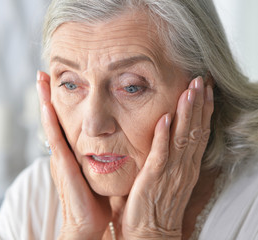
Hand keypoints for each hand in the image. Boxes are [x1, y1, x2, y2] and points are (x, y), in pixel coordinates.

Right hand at [36, 71, 110, 238]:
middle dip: (46, 96)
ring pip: (50, 124)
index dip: (56, 104)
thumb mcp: (96, 174)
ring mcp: (60, 159)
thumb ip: (99, 158)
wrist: (87, 226)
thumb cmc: (94, 202)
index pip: (61, 123)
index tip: (57, 82)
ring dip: (44, 101)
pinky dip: (50, 121)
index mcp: (70, 154)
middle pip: (52, 119)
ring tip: (41, 79)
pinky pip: (55, 140)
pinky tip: (46, 105)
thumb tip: (112, 145)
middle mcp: (62, 153)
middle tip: (43, 73)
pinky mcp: (63, 166)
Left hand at [122, 77, 213, 238]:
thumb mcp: (163, 178)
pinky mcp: (154, 178)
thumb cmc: (153, 206)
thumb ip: (164, 156)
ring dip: (187, 112)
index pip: (198, 133)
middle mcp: (183, 166)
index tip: (204, 89)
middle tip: (202, 80)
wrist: (148, 234)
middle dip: (199, 104)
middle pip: (196, 130)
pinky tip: (167, 117)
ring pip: (184, 137)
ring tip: (192, 90)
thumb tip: (161, 135)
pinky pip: (162, 153)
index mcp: (186, 166)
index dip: (202, 110)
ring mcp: (171, 172)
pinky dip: (165, 135)